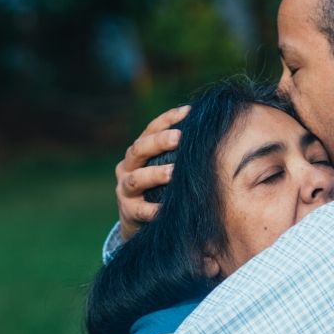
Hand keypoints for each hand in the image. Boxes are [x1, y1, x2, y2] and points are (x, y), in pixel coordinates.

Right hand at [114, 105, 189, 239]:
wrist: (137, 222)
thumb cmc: (157, 188)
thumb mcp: (163, 168)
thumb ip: (177, 153)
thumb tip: (208, 130)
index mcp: (137, 152)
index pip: (150, 130)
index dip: (168, 119)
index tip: (188, 112)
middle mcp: (127, 167)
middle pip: (139, 149)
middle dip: (159, 142)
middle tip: (179, 137)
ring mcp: (125, 189)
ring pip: (137, 178)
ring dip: (155, 174)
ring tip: (173, 172)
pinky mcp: (128, 211)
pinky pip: (140, 210)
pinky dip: (153, 209)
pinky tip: (166, 208)